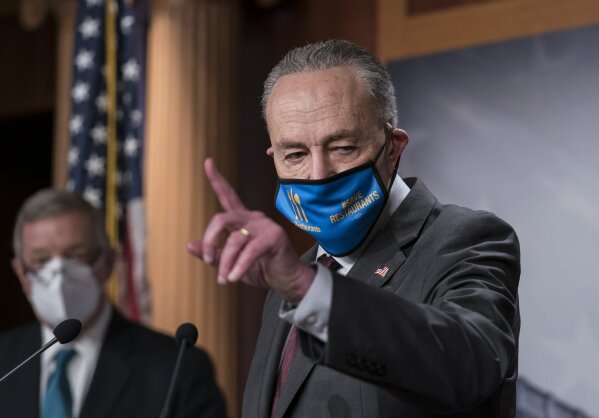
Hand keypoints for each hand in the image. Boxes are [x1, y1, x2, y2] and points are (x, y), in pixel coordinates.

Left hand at [187, 158, 314, 303]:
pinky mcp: (274, 237)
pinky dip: (239, 266)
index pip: (227, 196)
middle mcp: (253, 218)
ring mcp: (265, 225)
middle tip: (208, 259)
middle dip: (210, 240)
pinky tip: (234, 277)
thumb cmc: (261, 269)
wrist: (286, 280)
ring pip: (234, 240)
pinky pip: (249, 251)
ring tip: (225, 279)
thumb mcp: (231, 263)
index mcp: (243, 220)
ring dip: (225, 263)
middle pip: (221, 219)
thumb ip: (212, 254)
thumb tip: (189, 245)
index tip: (207, 161)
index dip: (217, 179)